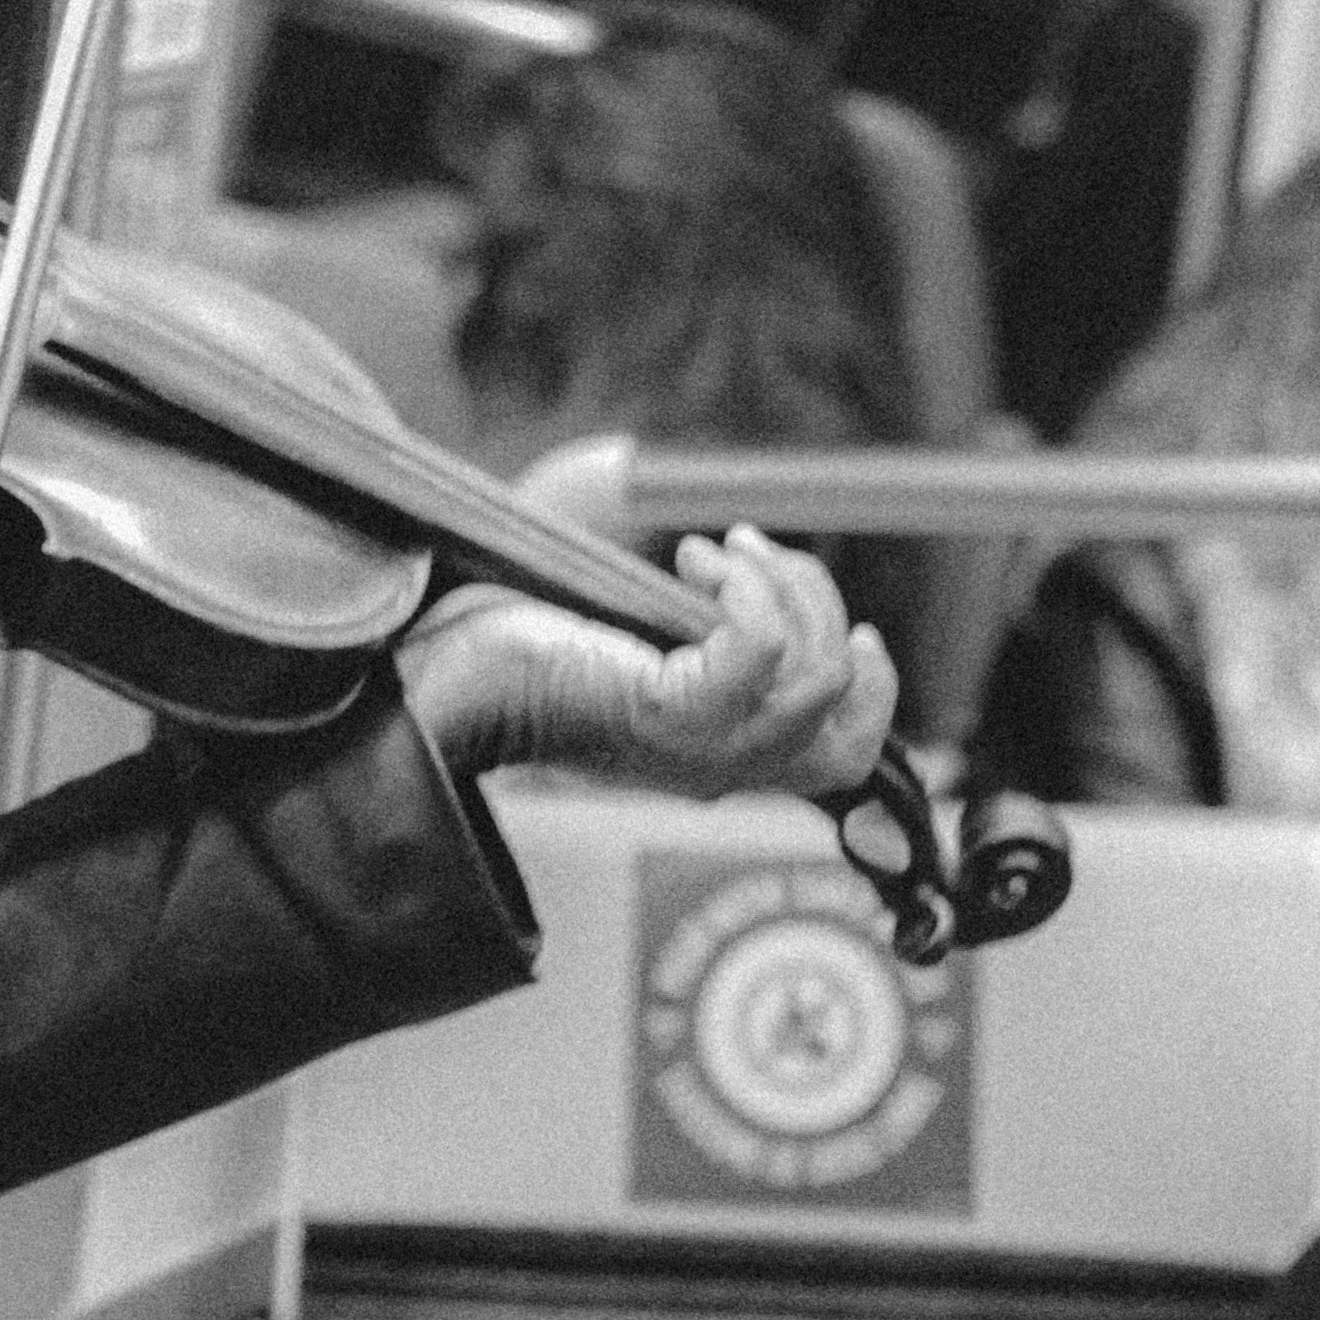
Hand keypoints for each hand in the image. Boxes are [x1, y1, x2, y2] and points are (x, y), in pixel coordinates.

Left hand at [397, 524, 894, 801]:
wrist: (444, 680)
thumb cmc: (518, 653)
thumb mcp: (630, 644)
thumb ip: (695, 630)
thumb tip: (738, 552)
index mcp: (720, 759)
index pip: (845, 759)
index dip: (875, 691)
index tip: (859, 627)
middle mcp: (722, 768)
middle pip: (840, 699)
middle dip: (820, 606)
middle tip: (750, 552)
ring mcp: (702, 750)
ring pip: (816, 672)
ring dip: (782, 585)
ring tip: (712, 551)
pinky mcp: (671, 715)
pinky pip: (762, 648)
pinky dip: (745, 588)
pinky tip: (692, 562)